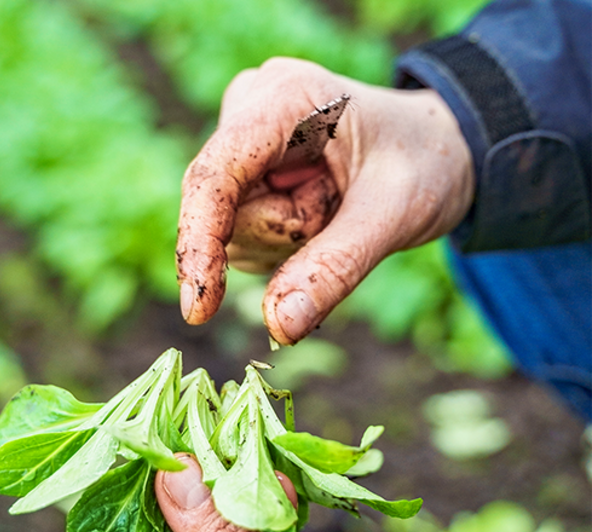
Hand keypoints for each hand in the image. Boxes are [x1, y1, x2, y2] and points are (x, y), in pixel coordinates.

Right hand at [176, 57, 473, 343]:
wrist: (439, 150)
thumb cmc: (426, 164)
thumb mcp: (392, 215)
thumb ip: (334, 268)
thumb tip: (278, 327)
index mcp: (283, 98)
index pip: (214, 176)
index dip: (199, 242)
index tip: (198, 311)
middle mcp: (249, 112)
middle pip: (225, 214)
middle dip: (282, 235)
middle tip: (339, 208)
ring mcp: (244, 145)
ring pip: (232, 233)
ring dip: (286, 241)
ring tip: (335, 205)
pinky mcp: (246, 176)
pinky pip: (242, 238)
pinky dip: (282, 244)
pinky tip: (318, 214)